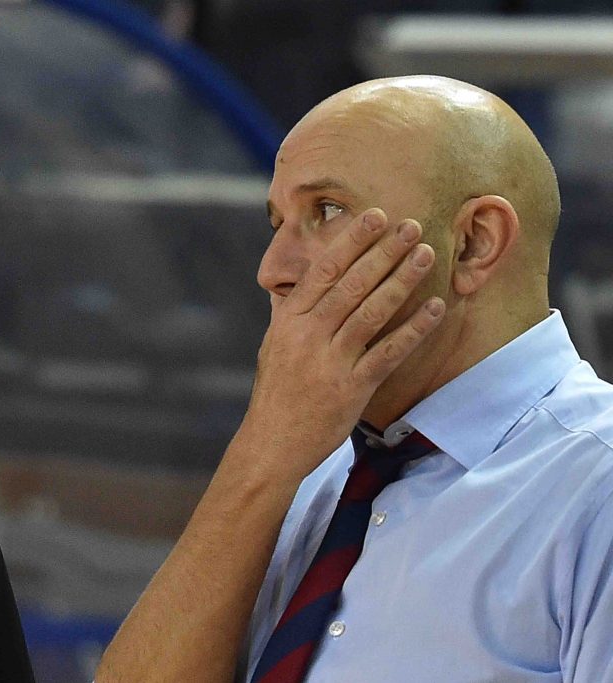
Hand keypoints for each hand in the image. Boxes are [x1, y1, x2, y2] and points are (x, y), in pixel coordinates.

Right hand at [236, 208, 443, 478]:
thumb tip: (309, 284)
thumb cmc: (276, 393)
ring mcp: (330, 361)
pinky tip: (433, 308)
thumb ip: (293, 315)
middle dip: (383, 252)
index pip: (323, 271)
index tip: (374, 217)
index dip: (351, 242)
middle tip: (410, 225)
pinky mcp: (352, 388)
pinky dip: (413, 329)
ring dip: (402, 280)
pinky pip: (389, 352)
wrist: (272, 443)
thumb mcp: (275, 346)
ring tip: (425, 254)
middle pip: (352, 284)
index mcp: (289, 321)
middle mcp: (308, 336)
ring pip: (372, 312)